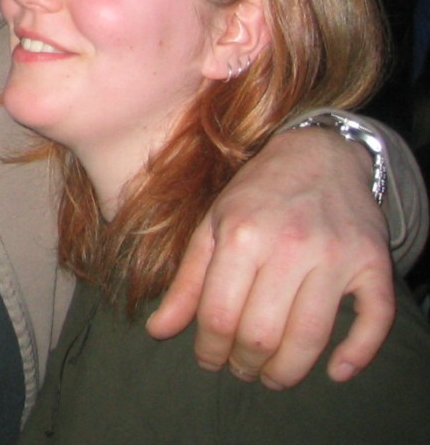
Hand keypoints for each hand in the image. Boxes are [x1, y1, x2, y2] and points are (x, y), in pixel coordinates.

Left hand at [147, 126, 394, 388]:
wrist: (321, 155)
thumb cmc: (257, 193)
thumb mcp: (213, 226)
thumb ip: (187, 280)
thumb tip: (157, 331)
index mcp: (242, 235)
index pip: (219, 315)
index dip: (210, 349)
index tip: (210, 360)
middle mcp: (289, 245)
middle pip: (262, 333)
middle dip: (246, 364)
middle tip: (242, 369)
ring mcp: (335, 255)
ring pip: (310, 336)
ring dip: (289, 371)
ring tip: (273, 376)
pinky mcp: (374, 262)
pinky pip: (373, 320)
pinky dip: (357, 355)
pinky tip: (336, 371)